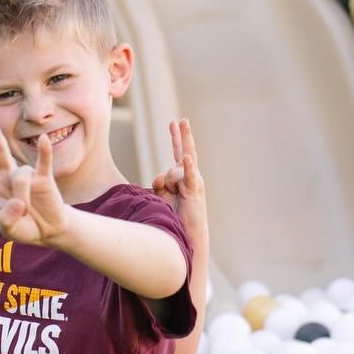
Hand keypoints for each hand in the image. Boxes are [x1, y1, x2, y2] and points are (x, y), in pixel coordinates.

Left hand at [0, 118, 69, 245]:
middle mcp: (6, 175)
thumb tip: (20, 202)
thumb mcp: (8, 229)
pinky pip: (43, 162)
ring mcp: (26, 175)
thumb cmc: (22, 226)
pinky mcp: (43, 179)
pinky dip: (44, 151)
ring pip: (20, 175)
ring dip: (22, 193)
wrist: (47, 231)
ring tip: (26, 209)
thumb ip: (7, 219)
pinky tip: (43, 139)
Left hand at [151, 118, 206, 253]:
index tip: (173, 122)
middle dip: (183, 135)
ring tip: (174, 195)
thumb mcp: (162, 196)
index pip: (178, 151)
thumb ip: (159, 183)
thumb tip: (158, 178)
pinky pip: (189, 175)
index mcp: (182, 175)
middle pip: (184, 151)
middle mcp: (190, 175)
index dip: (176, 137)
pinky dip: (188, 167)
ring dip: (169, 182)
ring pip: (174, 170)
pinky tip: (185, 159)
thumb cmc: (175, 215)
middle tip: (182, 120)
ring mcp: (194, 181)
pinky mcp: (195, 189)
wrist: (188, 233)